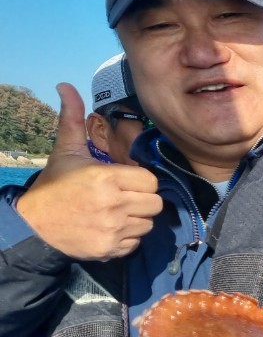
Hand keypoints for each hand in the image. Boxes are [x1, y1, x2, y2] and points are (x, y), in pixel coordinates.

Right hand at [16, 84, 162, 260]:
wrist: (33, 224)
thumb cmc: (55, 186)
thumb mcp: (65, 151)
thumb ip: (73, 120)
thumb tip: (66, 86)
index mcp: (106, 179)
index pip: (150, 181)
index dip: (141, 181)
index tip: (127, 181)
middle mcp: (113, 205)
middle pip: (155, 204)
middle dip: (143, 200)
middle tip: (125, 197)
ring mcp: (113, 230)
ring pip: (148, 224)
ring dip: (137, 219)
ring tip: (117, 213)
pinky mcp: (110, 249)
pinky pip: (136, 242)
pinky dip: (128, 237)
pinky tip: (110, 228)